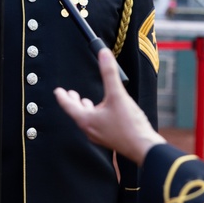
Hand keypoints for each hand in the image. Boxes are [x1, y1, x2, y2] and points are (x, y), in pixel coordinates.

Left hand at [54, 48, 164, 164]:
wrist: (145, 149)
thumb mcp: (118, 95)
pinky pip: (97, 125)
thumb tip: (103, 53)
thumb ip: (109, 74)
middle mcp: (90, 130)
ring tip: (86, 102)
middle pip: (77, 113)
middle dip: (73, 102)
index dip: (62, 97)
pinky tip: (105, 113)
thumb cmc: (130, 125)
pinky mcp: (111, 139)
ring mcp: (100, 136)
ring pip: (87, 120)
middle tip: (70, 94)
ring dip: (85, 109)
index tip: (57, 91)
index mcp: (86, 120)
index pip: (68, 106)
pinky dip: (95, 116)